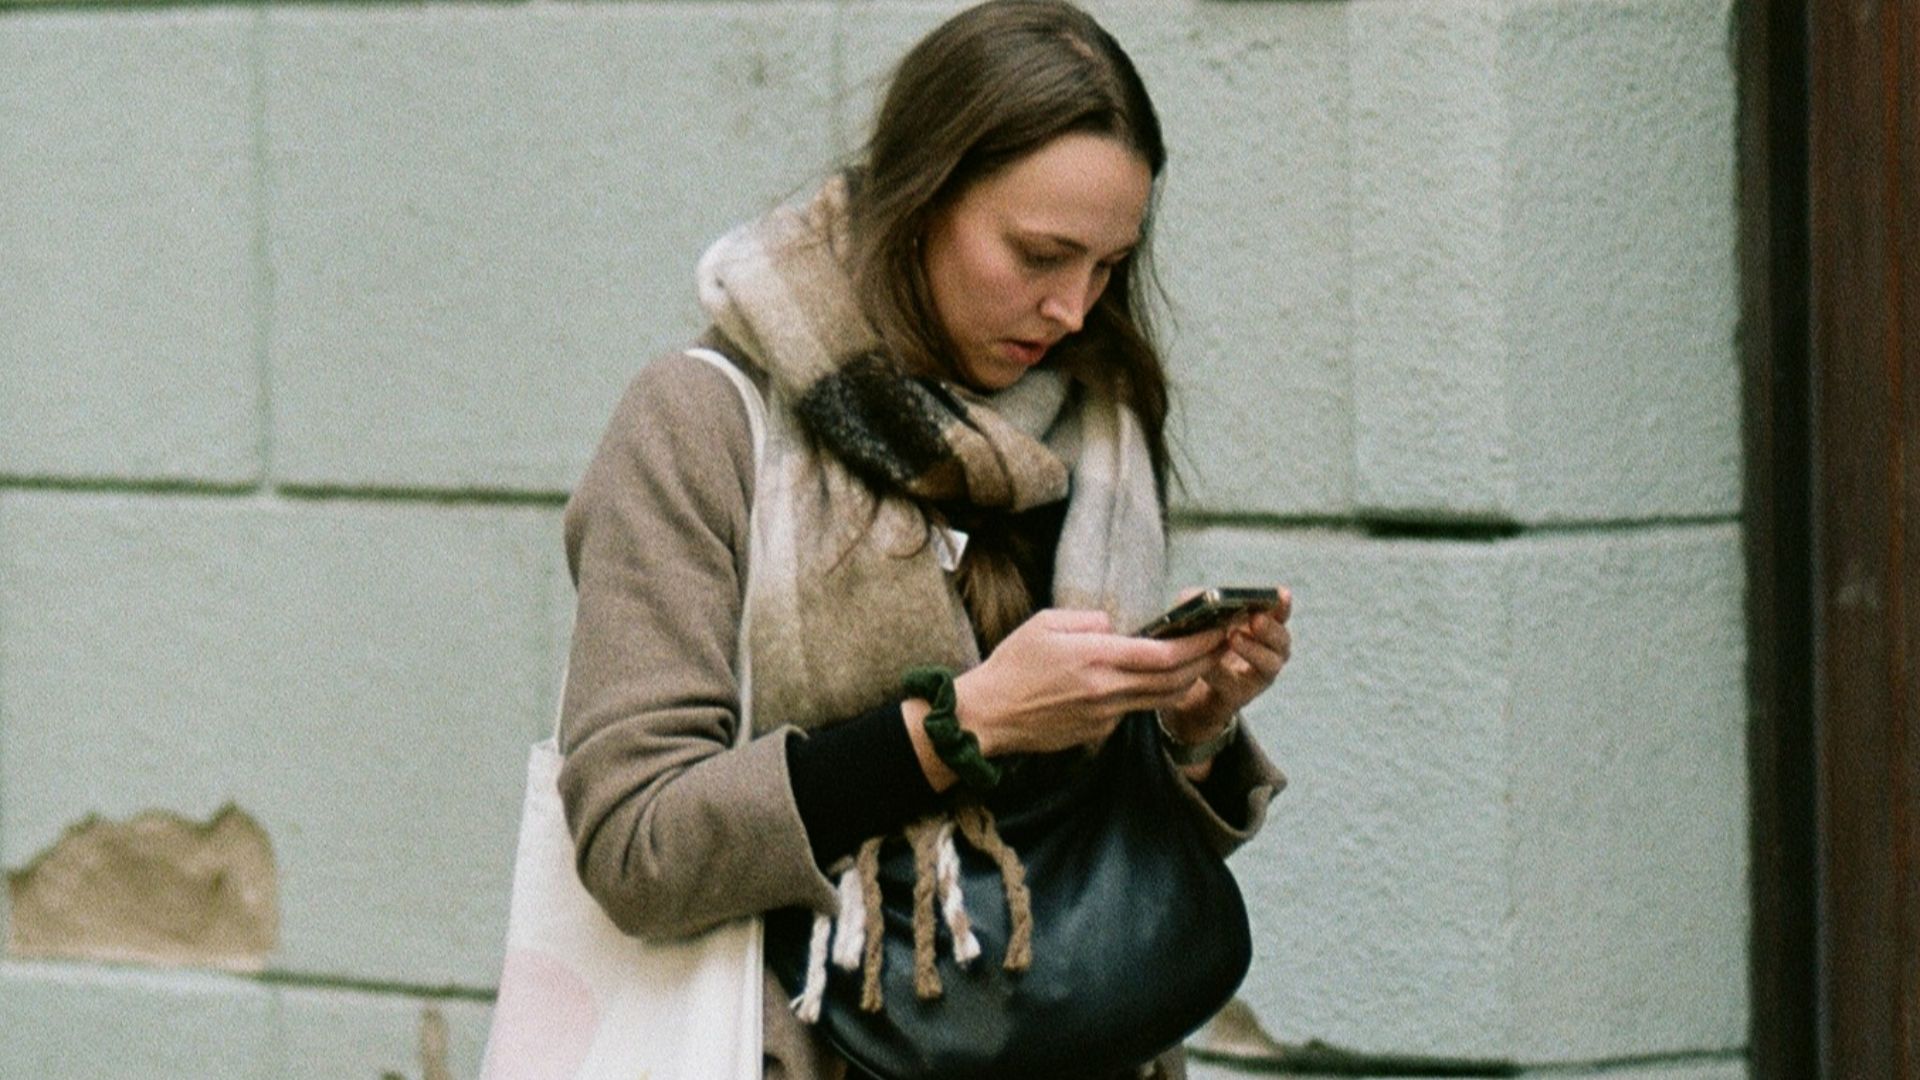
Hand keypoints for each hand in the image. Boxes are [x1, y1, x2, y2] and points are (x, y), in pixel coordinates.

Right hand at [947, 608, 1227, 756]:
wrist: (987, 715)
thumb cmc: (1012, 665)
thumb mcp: (1045, 623)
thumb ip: (1088, 620)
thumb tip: (1115, 626)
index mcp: (1095, 657)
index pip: (1164, 655)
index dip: (1198, 643)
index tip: (1218, 628)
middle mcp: (1107, 689)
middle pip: (1174, 680)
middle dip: (1205, 660)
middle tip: (1224, 642)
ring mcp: (1105, 715)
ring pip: (1161, 699)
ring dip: (1187, 680)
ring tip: (1202, 660)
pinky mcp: (1098, 732)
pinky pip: (1134, 711)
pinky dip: (1151, 695)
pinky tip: (1154, 681)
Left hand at [1159, 587, 1292, 744]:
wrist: (1182, 684)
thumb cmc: (1193, 642)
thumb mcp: (1192, 616)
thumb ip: (1196, 601)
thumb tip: (1202, 597)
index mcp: (1260, 626)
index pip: (1279, 613)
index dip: (1282, 604)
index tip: (1281, 594)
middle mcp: (1267, 650)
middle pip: (1282, 640)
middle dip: (1271, 628)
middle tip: (1256, 619)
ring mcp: (1257, 676)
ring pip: (1269, 664)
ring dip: (1253, 649)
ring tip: (1233, 638)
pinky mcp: (1239, 696)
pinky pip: (1234, 685)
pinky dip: (1220, 673)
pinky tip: (1206, 665)